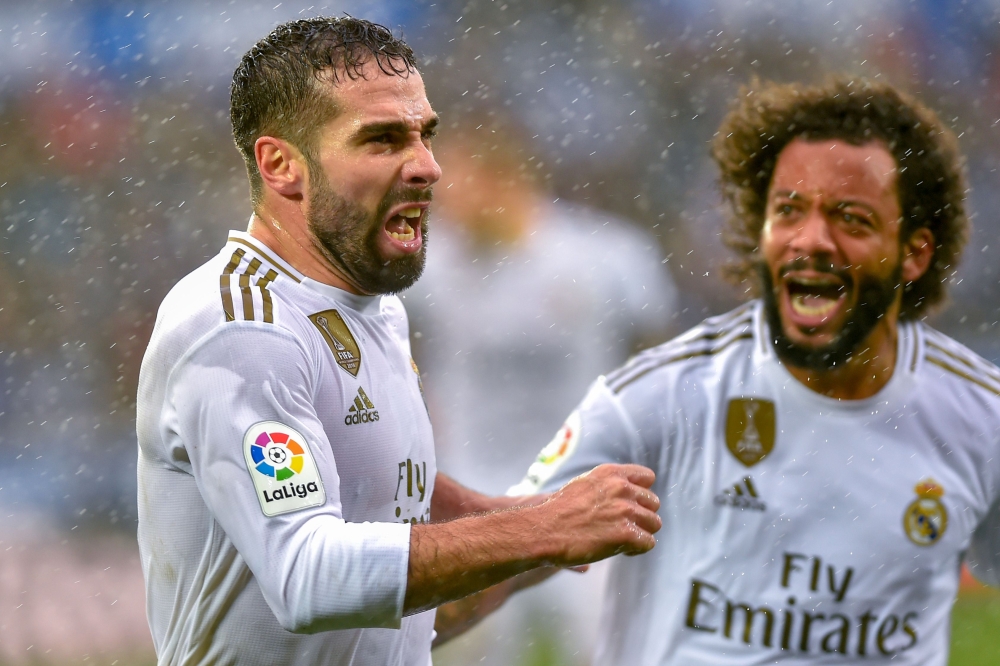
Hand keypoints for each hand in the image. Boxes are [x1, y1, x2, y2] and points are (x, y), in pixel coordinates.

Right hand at [532, 463, 660, 565]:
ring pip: (654, 523)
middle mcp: (621, 488)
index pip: (647, 477)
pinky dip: (636, 550)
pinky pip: (648, 543)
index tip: (631, 506)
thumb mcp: (583, 485)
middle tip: (624, 528)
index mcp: (611, 473)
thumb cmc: (558, 512)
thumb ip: (606, 486)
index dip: (642, 494)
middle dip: (641, 516)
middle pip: (653, 502)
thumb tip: (624, 494)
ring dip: (641, 533)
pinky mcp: (626, 534)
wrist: (543, 530)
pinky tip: (620, 550)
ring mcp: (625, 510)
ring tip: (622, 540)